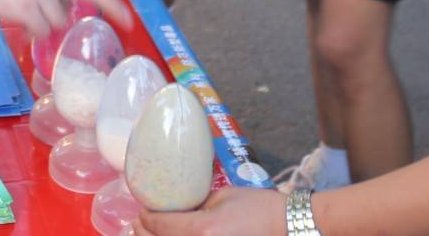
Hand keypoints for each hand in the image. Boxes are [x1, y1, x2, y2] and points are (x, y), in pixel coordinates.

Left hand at [134, 187, 284, 234]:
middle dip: (144, 233)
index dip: (145, 217)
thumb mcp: (222, 196)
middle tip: (140, 224)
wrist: (288, 228)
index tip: (142, 209)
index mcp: (201, 229)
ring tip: (150, 234)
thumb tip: (175, 204)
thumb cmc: (258, 207)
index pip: (159, 225)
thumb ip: (195, 203)